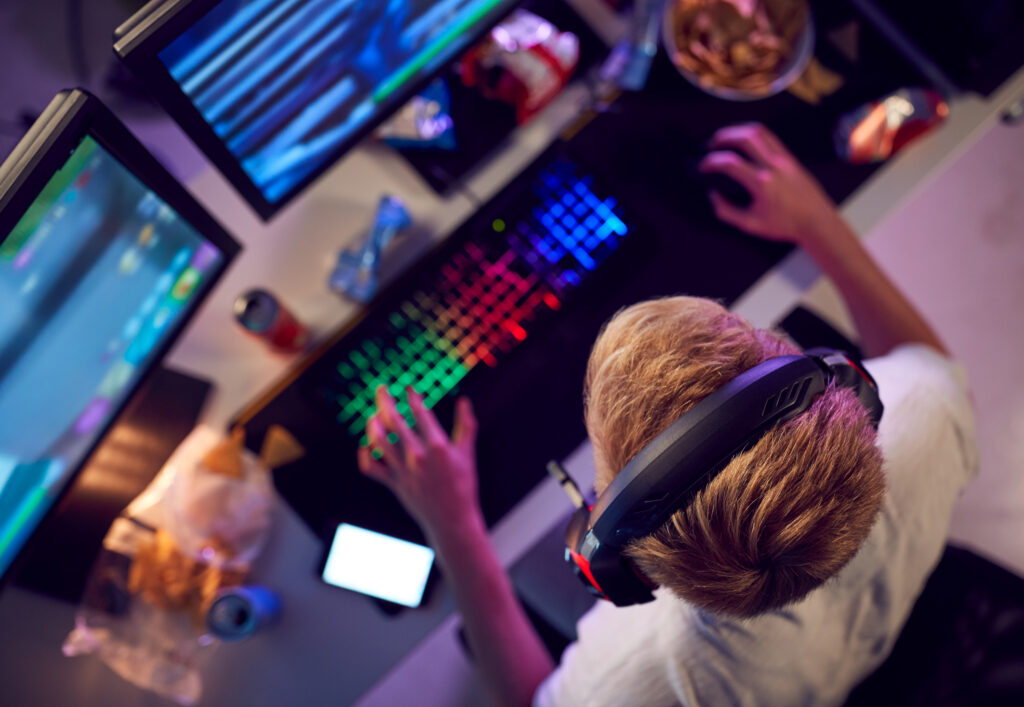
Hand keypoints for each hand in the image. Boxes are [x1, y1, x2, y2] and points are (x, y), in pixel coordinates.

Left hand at [357, 385, 480, 537]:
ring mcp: (403, 471)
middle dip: (385, 400)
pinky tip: (367, 445)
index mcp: (436, 446)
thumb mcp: (467, 453)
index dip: (412, 396)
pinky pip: (371, 468)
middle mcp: (416, 456)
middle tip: (382, 389)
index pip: (419, 412)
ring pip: (377, 440)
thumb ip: (466, 425)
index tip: (409, 388)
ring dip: (372, 423)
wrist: (453, 520)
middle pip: (393, 420)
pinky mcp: (394, 483)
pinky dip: (365, 455)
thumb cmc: (463, 485)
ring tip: (374, 414)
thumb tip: (464, 402)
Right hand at [699, 124, 840, 245]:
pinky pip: (770, 138)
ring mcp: (784, 159)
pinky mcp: (791, 158)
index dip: (711, 162)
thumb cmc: (785, 225)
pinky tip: (745, 142)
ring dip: (738, 130)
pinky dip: (754, 135)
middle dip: (723, 137)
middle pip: (745, 137)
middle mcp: (774, 166)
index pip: (730, 163)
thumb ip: (727, 211)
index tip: (703, 166)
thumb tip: (713, 196)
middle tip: (711, 145)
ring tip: (726, 138)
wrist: (816, 222)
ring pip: (759, 132)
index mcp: (762, 183)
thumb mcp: (750, 224)